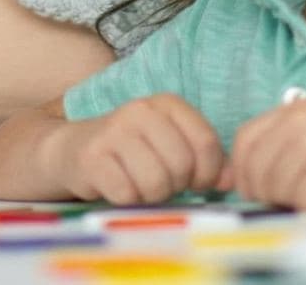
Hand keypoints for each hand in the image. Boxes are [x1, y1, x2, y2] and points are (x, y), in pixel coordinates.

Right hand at [45, 94, 225, 203]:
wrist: (72, 150)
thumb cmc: (133, 153)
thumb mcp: (171, 146)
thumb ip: (206, 161)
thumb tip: (233, 180)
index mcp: (168, 104)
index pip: (206, 143)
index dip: (206, 174)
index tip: (194, 182)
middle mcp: (142, 109)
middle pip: (182, 165)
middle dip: (175, 185)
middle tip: (160, 183)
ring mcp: (114, 131)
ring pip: (156, 182)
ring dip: (151, 196)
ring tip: (139, 186)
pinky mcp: (92, 157)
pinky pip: (127, 194)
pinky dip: (127, 201)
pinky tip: (119, 189)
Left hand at [225, 99, 305, 208]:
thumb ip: (289, 145)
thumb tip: (238, 178)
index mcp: (299, 110)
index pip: (245, 142)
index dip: (247, 172)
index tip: (262, 191)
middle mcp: (301, 124)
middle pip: (254, 173)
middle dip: (270, 194)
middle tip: (305, 201)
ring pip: (272, 193)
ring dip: (294, 206)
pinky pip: (297, 207)